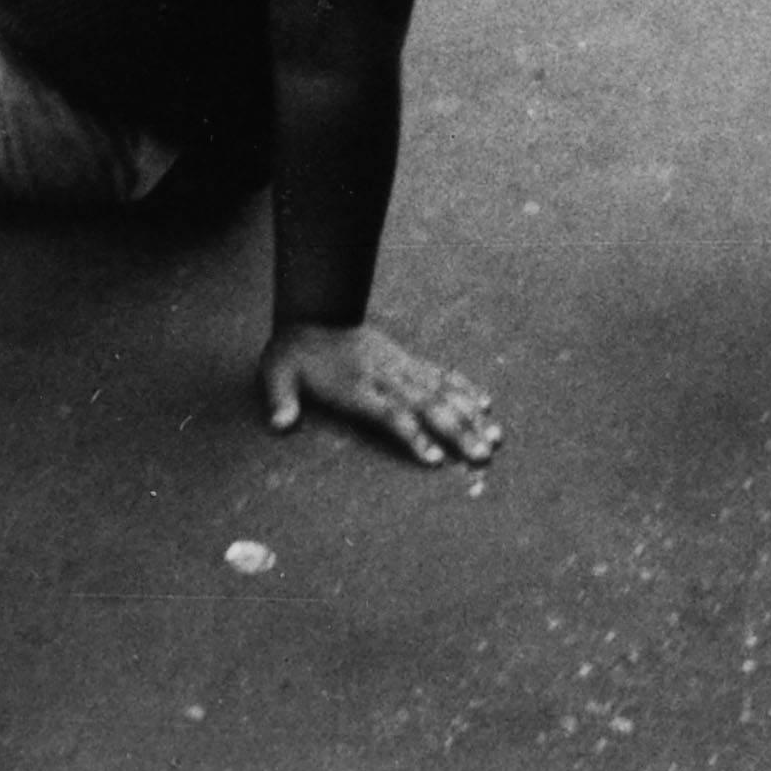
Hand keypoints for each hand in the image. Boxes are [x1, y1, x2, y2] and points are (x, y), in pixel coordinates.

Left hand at [261, 316, 501, 467]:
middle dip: (457, 432)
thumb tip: (280, 424)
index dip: (413, 435)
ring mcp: (400, 367)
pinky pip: (440, 373)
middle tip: (482, 457)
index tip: (435, 458)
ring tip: (495, 438)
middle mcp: (385, 377)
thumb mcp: (275, 374)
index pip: (390, 413)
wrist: (312, 312)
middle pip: (427, 406)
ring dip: (469, 415)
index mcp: (356, 386)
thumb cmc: (294, 353)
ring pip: (441, 392)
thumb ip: (280, 400)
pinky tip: (485, 404)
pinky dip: (464, 387)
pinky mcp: (407, 360)